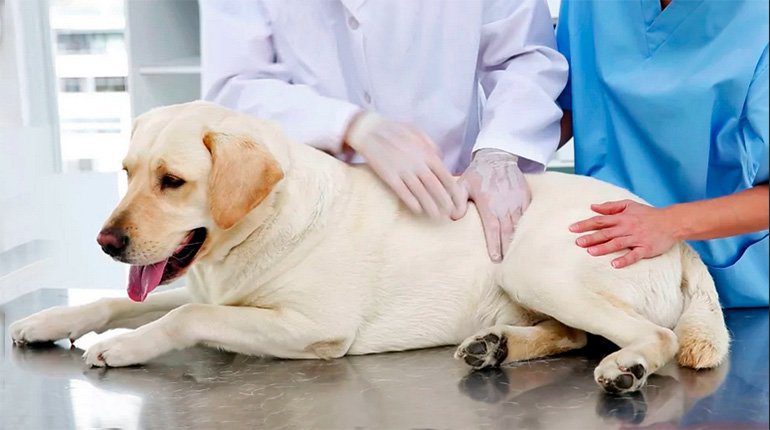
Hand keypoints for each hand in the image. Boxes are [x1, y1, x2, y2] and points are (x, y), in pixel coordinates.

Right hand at [346, 112, 466, 218]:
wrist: (369, 130)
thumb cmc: (394, 130)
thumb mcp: (417, 132)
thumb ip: (430, 145)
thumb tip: (439, 158)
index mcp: (426, 153)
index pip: (445, 175)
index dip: (452, 190)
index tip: (457, 200)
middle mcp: (417, 163)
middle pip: (435, 187)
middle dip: (444, 202)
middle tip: (450, 214)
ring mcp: (403, 170)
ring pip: (420, 192)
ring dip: (430, 206)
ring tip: (437, 217)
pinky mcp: (389, 176)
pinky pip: (402, 192)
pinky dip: (411, 202)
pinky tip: (418, 210)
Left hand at [454, 149, 530, 262]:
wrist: (497, 157)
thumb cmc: (477, 173)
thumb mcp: (462, 184)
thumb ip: (458, 201)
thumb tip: (453, 217)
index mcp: (489, 204)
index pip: (493, 229)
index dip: (494, 245)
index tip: (495, 259)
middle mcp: (504, 205)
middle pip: (507, 232)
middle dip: (507, 249)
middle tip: (507, 263)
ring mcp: (517, 201)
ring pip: (518, 225)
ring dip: (517, 240)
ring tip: (516, 255)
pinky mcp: (525, 197)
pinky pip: (527, 215)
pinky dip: (526, 226)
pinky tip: (525, 237)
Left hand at [569, 200, 678, 268]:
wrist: (672, 221)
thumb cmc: (648, 214)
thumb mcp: (629, 205)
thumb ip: (610, 207)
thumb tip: (592, 206)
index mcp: (622, 218)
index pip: (600, 221)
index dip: (585, 224)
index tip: (572, 229)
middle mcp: (627, 228)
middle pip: (606, 233)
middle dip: (591, 237)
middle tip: (577, 242)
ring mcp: (636, 239)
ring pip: (617, 243)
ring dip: (604, 248)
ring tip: (590, 252)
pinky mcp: (646, 249)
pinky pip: (634, 255)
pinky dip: (625, 260)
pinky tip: (614, 264)